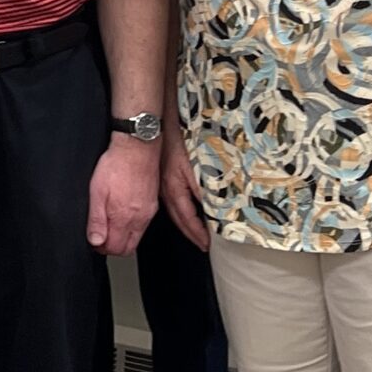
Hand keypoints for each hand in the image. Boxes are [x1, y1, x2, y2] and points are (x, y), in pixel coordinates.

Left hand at [87, 134, 158, 255]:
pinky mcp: (153, 203)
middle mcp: (140, 219)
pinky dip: (131, 225)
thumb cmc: (116, 165)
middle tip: (100, 235)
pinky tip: (122, 213)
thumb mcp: (97, 192)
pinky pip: (143, 224)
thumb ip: (97, 219)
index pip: (115, 249)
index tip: (93, 240)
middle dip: (112, 246)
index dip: (101, 248)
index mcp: (124, 218)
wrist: (137, 147)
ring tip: (109, 222)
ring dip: (122, 236)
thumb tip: (95, 241)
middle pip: (128, 247)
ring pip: (136, 237)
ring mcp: (148, 212)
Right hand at [159, 128, 208, 251]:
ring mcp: (161, 183)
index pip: (187, 219)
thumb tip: (215, 209)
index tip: (206, 245)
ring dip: (184, 222)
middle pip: (178, 218)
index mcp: (174, 190)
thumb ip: (205, 189)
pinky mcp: (162, 175)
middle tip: (201, 243)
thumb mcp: (197, 166)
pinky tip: (184, 206)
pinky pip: (171, 198)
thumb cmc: (177, 141)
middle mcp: (165, 190)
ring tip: (194, 230)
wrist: (156, 126)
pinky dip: (180, 208)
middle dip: (190, 233)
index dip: (197, 234)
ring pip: (174, 209)